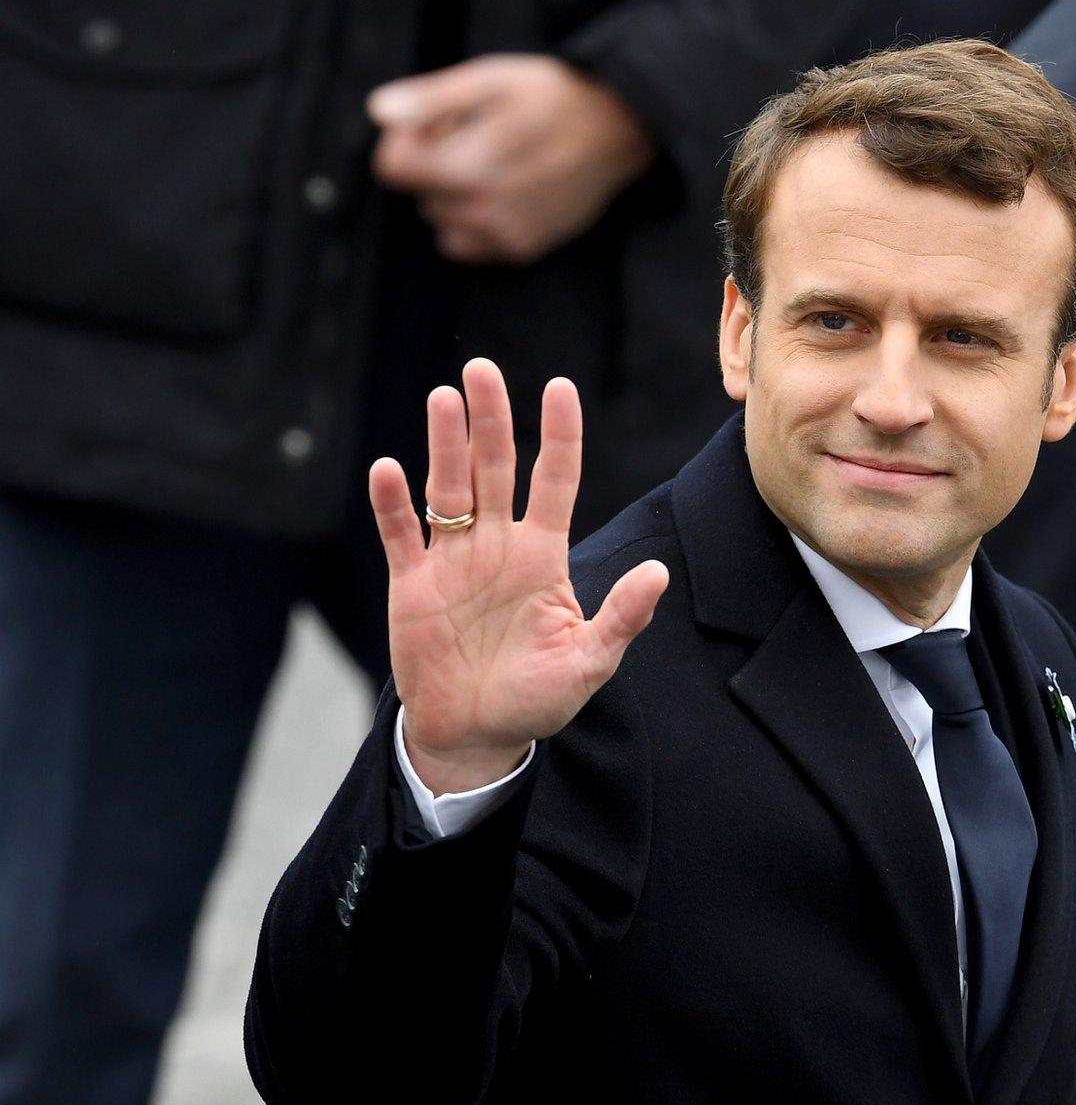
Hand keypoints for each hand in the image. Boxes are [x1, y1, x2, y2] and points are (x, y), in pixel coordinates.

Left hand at [368, 55, 655, 263]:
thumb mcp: (491, 79)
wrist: (617, 132)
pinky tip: (506, 193)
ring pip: (440, 222)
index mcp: (470, 165)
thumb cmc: (554, 97)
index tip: (436, 124)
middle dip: (435, 166)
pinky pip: (467, 244)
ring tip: (495, 167)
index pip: (393, 167)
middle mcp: (484, 210)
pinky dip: (474, 222)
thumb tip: (380, 114)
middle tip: (477, 139)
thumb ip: (432, 99)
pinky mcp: (521, 250)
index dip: (406, 140)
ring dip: (453, 197)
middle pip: (418, 194)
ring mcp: (505, 234)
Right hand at [369, 358, 668, 794]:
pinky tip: (388, 469)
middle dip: (491, 419)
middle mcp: (499, 546)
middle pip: (495, 468)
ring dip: (445, 446)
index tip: (561, 386)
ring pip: (448, 488)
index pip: (555, 481)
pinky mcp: (413, 585)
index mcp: (544, 555)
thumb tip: (657, 572)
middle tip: (482, 369)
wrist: (477, 734)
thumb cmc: (539, 699)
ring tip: (444, 398)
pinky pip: (401, 535)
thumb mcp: (589, 662)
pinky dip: (392, 504)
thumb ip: (621, 618)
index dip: (559, 434)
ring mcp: (454, 561)